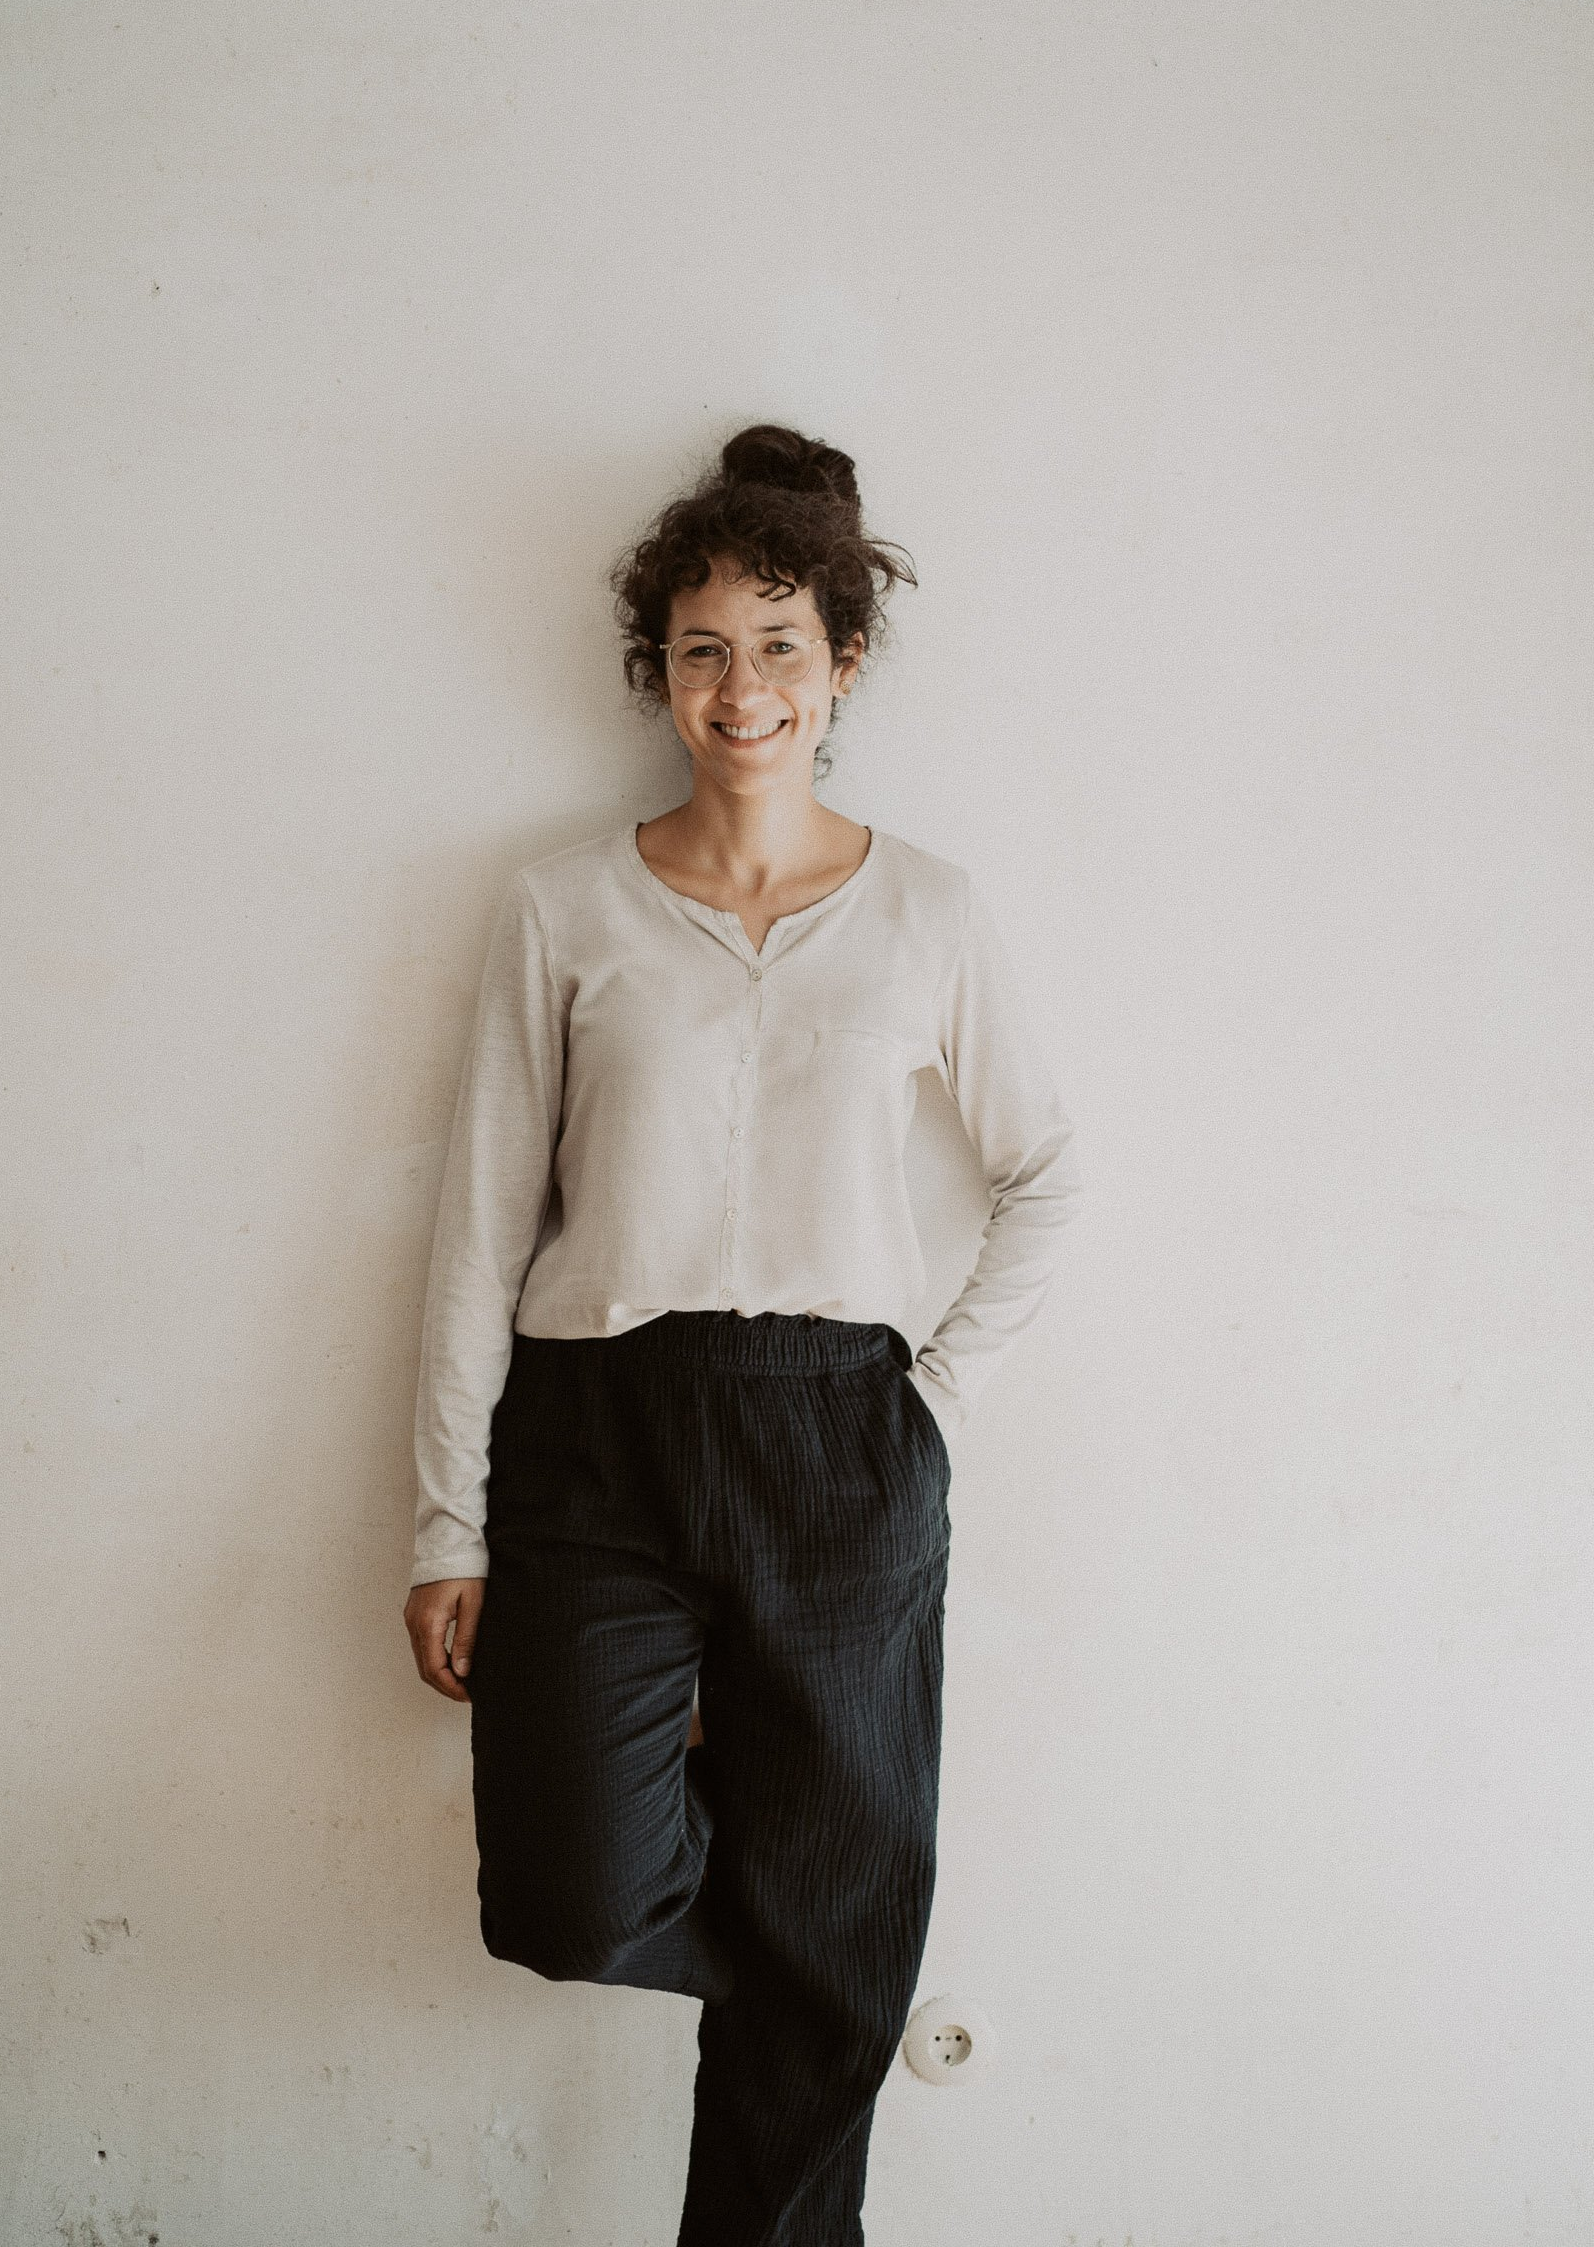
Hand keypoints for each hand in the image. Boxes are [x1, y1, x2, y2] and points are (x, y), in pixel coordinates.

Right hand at [403, 1577, 484, 1702]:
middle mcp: (414, 1624)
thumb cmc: (465, 1568)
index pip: (435, 1669)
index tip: (469, 1695)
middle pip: (424, 1669)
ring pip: (421, 1659)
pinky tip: (453, 1661)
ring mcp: (411, 1619)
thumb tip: (463, 1672)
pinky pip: (421, 1645)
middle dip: (445, 1685)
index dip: (451, 1687)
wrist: (449, 1540)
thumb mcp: (473, 1604)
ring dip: (440, 1674)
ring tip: (463, 1681)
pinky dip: (435, 1659)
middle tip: (467, 1694)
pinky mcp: (414, 1614)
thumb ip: (467, 1638)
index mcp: (428, 1623)